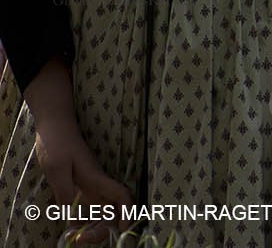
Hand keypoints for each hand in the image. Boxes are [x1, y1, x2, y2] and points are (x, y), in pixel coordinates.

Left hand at [25, 59, 131, 240]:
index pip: (120, 195)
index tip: (124, 227)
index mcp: (95, 179)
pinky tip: (70, 227)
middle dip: (102, 229)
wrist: (55, 125)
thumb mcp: (57, 169)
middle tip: (80, 239)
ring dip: (91, 227)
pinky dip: (82, 221)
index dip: (127, 211)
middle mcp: (96, 184)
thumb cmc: (57, 143)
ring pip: (99, 211)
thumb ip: (65, 192)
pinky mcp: (80, 185)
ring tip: (74, 237)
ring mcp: (89, 185)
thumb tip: (72, 216)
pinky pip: (87, 207)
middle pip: (111, 210)